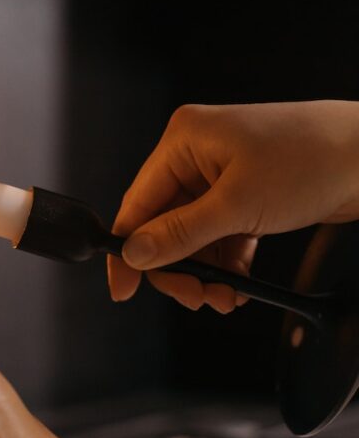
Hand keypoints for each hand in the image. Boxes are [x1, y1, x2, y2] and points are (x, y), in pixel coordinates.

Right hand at [109, 100, 358, 311]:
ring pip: (192, 235)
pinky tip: (238, 283)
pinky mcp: (247, 193)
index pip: (137, 203)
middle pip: (163, 224)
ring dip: (204, 271)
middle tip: (194, 297)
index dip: (127, 249)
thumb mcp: (237, 204)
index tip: (122, 288)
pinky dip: (226, 262)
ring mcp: (223, 174)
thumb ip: (180, 234)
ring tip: (224, 296)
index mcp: (183, 140)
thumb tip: (135, 253)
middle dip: (177, 267)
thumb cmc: (314, 157)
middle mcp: (197, 154)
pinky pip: (219, 235)